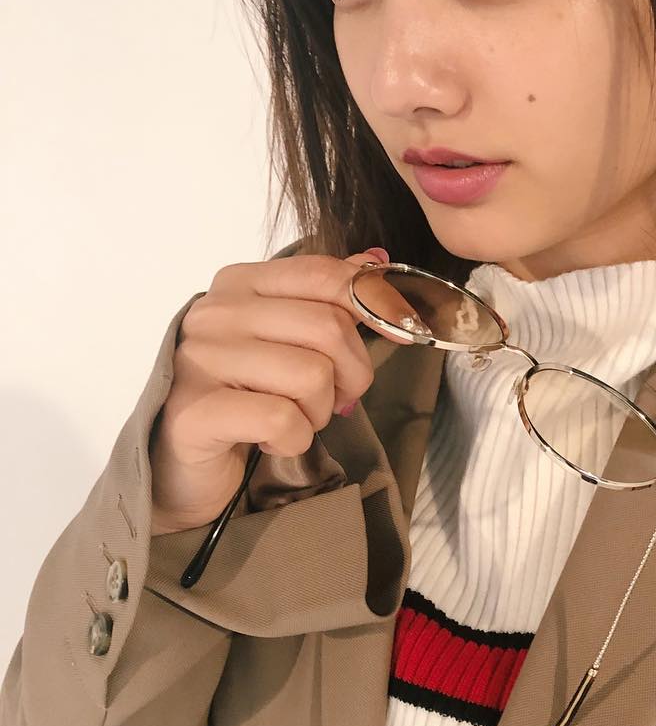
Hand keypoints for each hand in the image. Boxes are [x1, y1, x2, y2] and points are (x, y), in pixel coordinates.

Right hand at [148, 248, 414, 534]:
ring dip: (319, 412)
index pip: (325, 275)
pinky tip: (271, 442)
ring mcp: (199, 360)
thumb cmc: (245, 398)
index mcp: (239, 283)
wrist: (183, 466)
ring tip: (295, 420)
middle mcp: (215, 313)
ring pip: (311, 375)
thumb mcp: (290, 340)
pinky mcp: (194, 412)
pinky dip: (294, 440)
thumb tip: (376, 260)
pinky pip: (282, 419)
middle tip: (336, 400)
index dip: (378, 302)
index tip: (403, 333)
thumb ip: (328, 298)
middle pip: (328, 326)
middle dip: (352, 374)